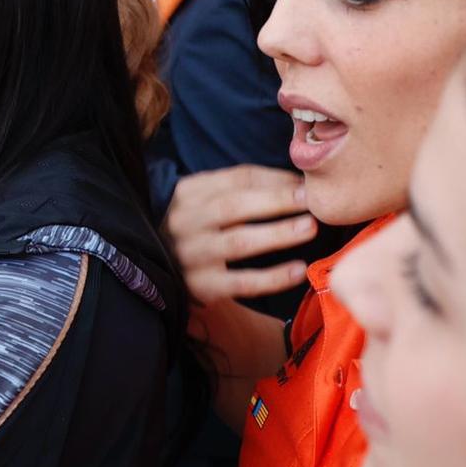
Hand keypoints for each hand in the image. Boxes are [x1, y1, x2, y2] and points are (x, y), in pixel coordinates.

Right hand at [164, 165, 317, 305]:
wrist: (155, 264)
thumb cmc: (195, 226)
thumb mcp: (204, 199)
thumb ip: (239, 188)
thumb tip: (295, 184)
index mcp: (189, 192)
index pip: (235, 179)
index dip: (273, 180)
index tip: (304, 184)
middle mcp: (185, 222)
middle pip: (233, 207)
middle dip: (275, 202)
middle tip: (310, 201)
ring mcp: (192, 255)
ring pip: (238, 243)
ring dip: (277, 234)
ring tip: (309, 227)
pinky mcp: (201, 286)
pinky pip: (241, 282)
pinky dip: (272, 278)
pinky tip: (298, 271)